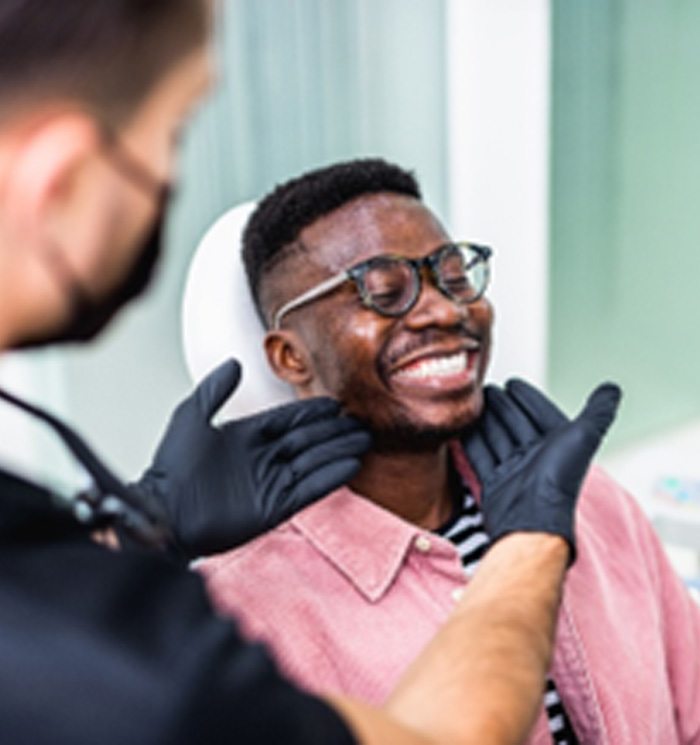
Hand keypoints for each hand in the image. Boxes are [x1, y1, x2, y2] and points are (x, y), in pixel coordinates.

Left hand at [136, 359, 370, 558]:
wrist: (165, 511)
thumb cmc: (172, 466)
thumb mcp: (191, 417)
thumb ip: (214, 389)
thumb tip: (235, 362)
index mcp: (246, 436)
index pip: (287, 419)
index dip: (312, 411)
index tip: (335, 403)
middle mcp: (262, 458)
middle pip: (307, 439)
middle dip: (334, 431)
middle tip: (359, 423)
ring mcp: (271, 482)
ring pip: (313, 461)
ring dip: (338, 450)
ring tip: (364, 441)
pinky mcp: (276, 507)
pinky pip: (310, 488)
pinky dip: (331, 477)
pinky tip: (351, 465)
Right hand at [463, 379, 620, 562]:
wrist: (531, 521)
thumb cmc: (558, 481)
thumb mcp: (583, 437)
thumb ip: (598, 412)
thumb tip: (613, 388)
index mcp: (558, 445)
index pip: (540, 413)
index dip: (528, 397)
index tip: (513, 382)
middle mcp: (536, 457)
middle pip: (515, 423)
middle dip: (503, 405)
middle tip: (487, 388)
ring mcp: (514, 471)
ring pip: (497, 437)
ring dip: (486, 419)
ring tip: (474, 402)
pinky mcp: (494, 484)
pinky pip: (481, 456)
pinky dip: (473, 441)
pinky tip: (464, 427)